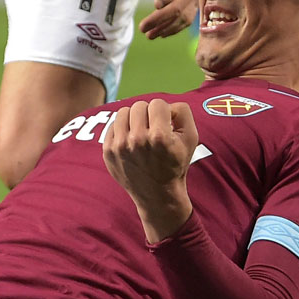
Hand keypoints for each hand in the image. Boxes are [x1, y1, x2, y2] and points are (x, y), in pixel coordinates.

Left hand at [103, 99, 198, 241]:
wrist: (157, 194)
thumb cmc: (176, 163)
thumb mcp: (191, 138)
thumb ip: (183, 112)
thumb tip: (166, 104)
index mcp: (159, 137)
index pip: (157, 103)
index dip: (164, 113)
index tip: (166, 126)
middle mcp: (137, 140)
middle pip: (139, 106)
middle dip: (148, 114)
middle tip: (153, 129)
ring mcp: (120, 147)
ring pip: (123, 112)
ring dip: (133, 119)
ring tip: (141, 131)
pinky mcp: (108, 152)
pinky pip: (112, 125)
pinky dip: (122, 129)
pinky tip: (130, 141)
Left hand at [138, 0, 205, 39]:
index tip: (155, 4)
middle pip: (178, 6)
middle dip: (160, 18)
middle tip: (142, 27)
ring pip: (182, 17)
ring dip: (166, 28)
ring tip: (149, 35)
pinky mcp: (194, 5)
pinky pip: (186, 20)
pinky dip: (174, 29)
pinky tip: (160, 34)